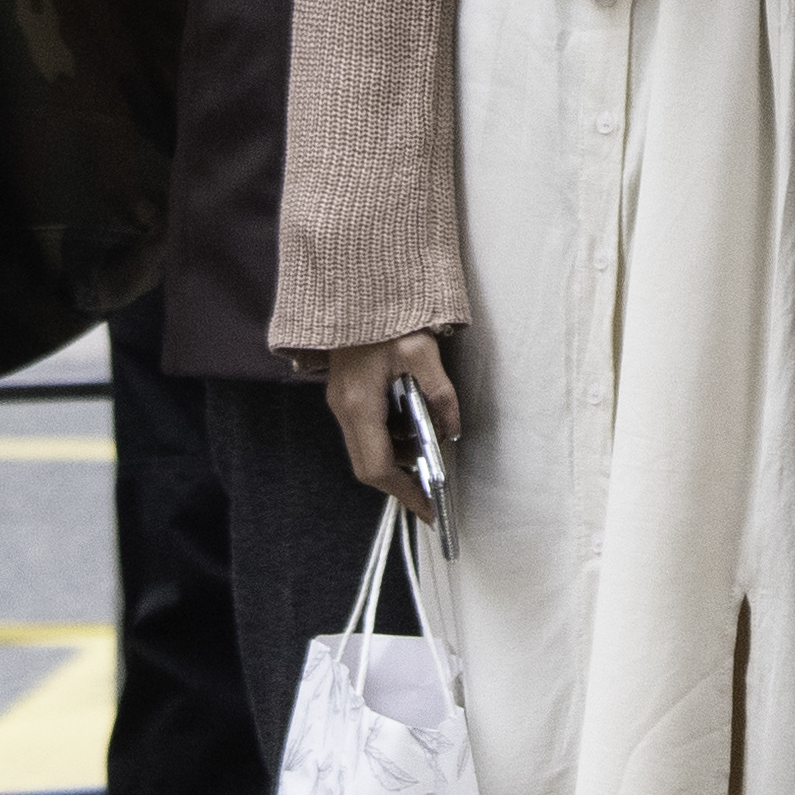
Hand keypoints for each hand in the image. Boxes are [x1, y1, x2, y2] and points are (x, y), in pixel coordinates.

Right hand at [324, 332, 461, 519]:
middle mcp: (343, 409)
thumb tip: (453, 430)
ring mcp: (341, 402)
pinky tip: (414, 421)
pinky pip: (366, 430)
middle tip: (434, 481)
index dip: (404, 492)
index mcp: (359, 404)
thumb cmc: (388, 315)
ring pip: (367, 449)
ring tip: (429, 442)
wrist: (354, 286)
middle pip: (368, 465)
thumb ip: (440, 393)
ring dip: (398, 455)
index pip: (377, 467)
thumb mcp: (422, 350)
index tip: (428, 508)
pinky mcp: (345, 394)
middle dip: (402, 478)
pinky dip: (391, 437)